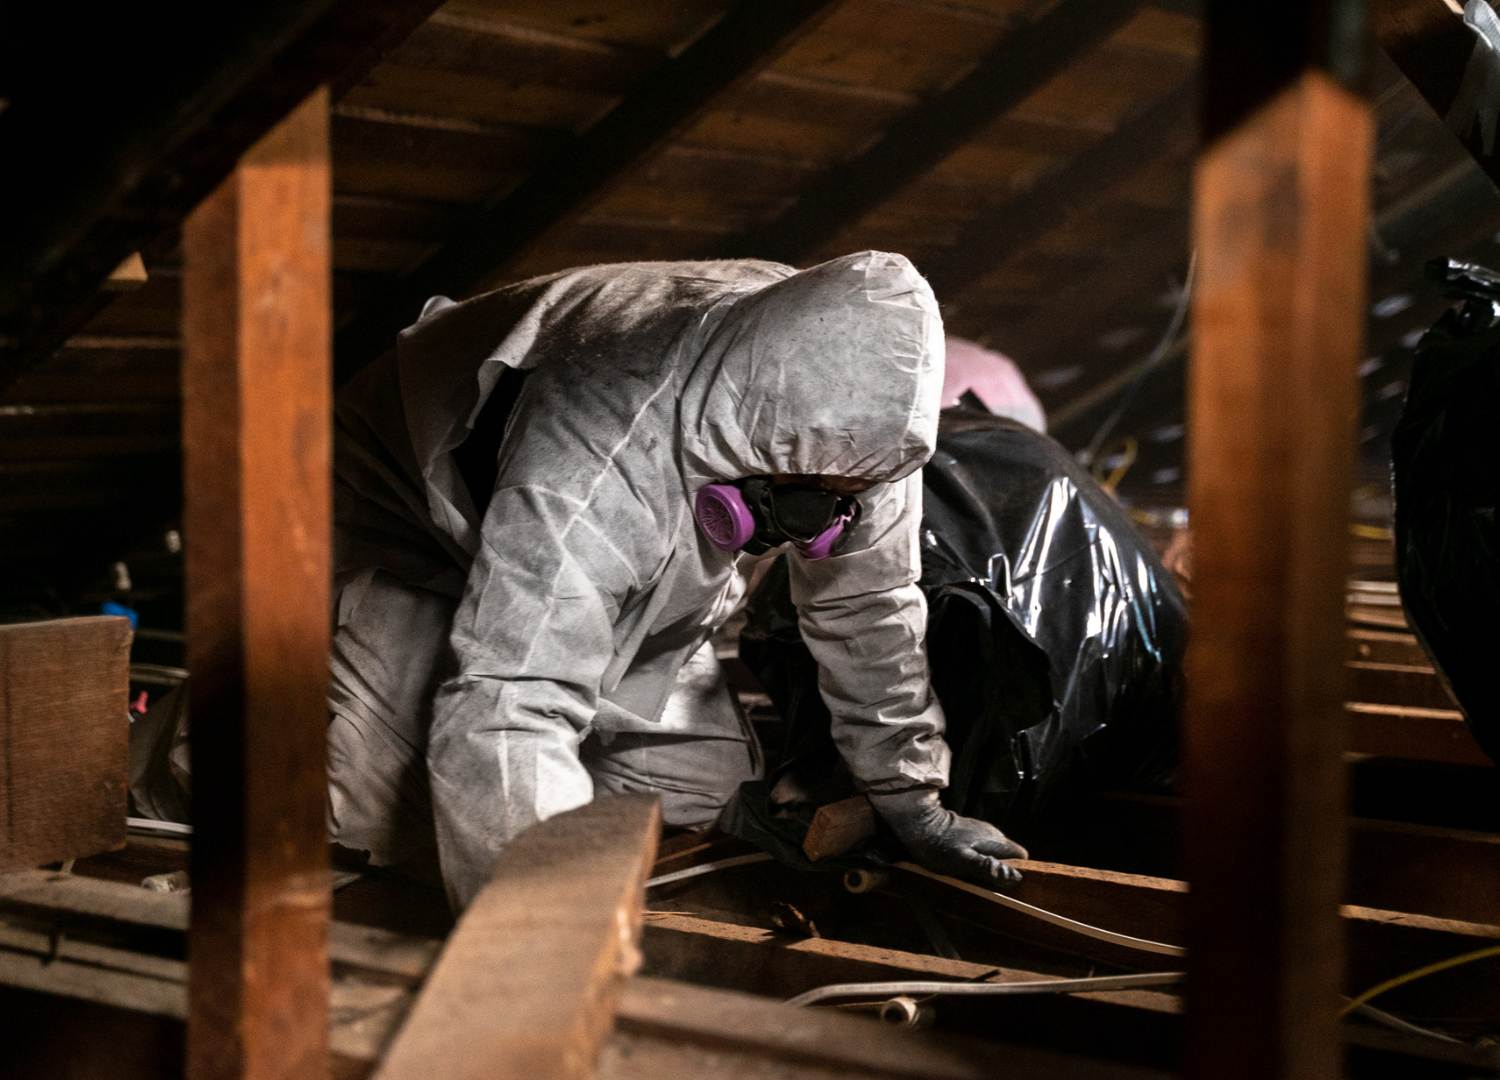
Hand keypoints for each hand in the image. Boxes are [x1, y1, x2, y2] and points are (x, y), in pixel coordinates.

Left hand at [869, 788, 1027, 885]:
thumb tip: (1015, 877)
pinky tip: (962, 865)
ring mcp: (980, 830)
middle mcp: (992, 833)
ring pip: (994, 852)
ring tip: (972, 877)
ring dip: (987, 865)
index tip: (1005, 884)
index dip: (1017, 870)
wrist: (917, 823)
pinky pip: (981, 848)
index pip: (1020, 855)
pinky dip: (977, 858)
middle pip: (1008, 855)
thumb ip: (988, 868)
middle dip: (1001, 870)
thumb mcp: (963, 861)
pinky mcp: (968, 830)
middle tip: (985, 884)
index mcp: (995, 841)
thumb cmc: (939, 846)